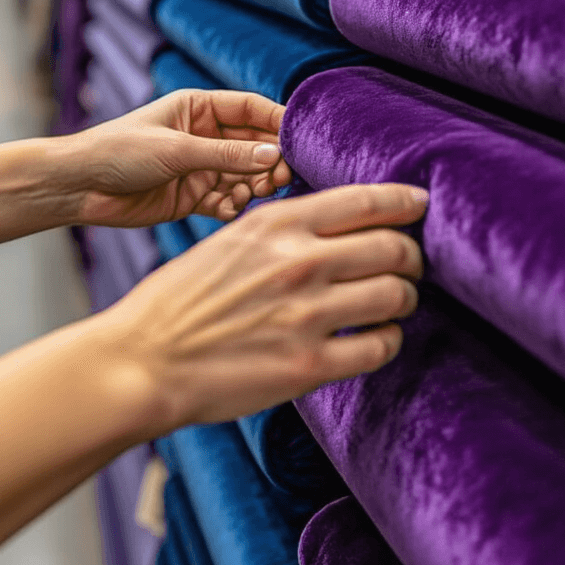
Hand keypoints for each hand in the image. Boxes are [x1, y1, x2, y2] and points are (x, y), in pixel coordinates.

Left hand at [61, 89, 290, 226]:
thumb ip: (227, 154)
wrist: (79, 187)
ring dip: (252, 186)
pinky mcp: (193, 196)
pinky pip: (226, 200)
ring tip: (250, 194)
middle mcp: (204, 135)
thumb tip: (275, 154)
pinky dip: (232, 206)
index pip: (251, 108)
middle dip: (270, 161)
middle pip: (254, 144)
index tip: (301, 141)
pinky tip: (224, 210)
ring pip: (244, 175)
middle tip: (281, 177)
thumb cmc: (119, 151)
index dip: (278, 122)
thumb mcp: (177, 150)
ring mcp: (200, 167)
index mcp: (199, 108)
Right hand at [101, 183, 427, 436]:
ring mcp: (307, 314)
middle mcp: (299, 262)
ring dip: (405, 298)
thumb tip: (336, 227)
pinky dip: (389, 340)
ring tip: (397, 302)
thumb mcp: (229, 240)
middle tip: (410, 264)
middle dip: (410, 255)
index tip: (421, 203)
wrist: (143, 359)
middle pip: (392, 247)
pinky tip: (378, 338)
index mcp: (276, 224)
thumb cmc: (180, 299)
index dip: (404, 200)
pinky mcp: (309, 365)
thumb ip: (283, 230)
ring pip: (396, 295)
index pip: (365, 201)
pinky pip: (380, 347)